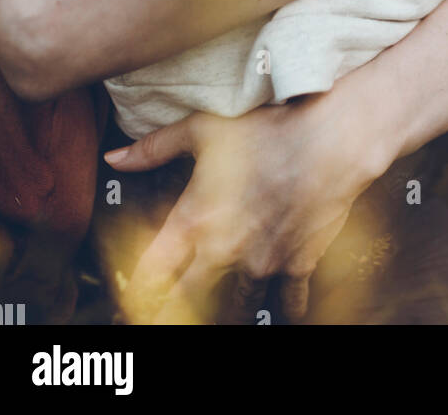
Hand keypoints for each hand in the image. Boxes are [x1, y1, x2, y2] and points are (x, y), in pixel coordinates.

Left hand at [104, 90, 392, 324]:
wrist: (334, 140)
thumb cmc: (270, 129)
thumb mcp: (204, 129)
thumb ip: (155, 147)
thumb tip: (114, 157)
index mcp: (196, 220)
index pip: (153, 273)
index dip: (137, 291)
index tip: (130, 299)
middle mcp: (226, 251)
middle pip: (188, 303)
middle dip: (171, 314)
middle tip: (164, 318)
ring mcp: (263, 263)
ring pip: (235, 310)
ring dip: (225, 313)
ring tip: (217, 316)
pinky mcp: (298, 264)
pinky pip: (286, 302)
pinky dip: (281, 306)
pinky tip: (277, 308)